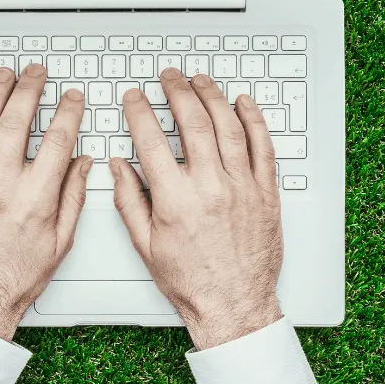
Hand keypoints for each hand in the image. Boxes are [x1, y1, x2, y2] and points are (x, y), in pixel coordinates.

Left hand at [0, 65, 93, 339]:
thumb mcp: (58, 244)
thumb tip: (83, 163)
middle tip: (36, 72)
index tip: (72, 97)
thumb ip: (72, 198)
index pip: (56, 141)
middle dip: (30, 89)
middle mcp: (1, 186)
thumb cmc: (14, 280)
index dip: (68, 112)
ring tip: (4, 74)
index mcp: (35, 199)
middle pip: (17, 122)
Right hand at [111, 69, 283, 349]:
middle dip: (177, 91)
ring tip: (200, 81)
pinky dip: (254, 120)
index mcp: (176, 200)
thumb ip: (128, 199)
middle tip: (169, 78)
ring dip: (213, 97)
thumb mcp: (145, 244)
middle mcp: (211, 187)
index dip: (139, 112)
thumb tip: (118, 166)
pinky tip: (244, 104)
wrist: (234, 306)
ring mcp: (242, 187)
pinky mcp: (266, 193)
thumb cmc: (190, 281)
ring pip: (229, 126)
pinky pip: (263, 147)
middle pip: (193, 122)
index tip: (134, 98)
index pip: (152, 140)